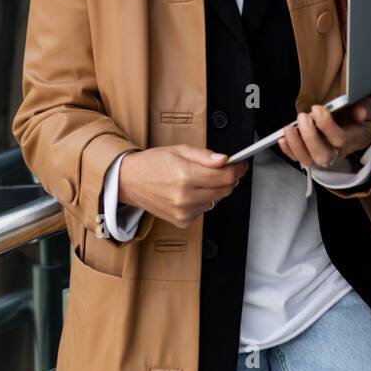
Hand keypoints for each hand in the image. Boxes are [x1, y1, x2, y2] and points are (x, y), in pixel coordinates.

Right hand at [117, 145, 247, 229]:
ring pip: (216, 200)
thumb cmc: (152, 164)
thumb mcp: (179, 150)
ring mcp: (184, 212)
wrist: (129, 181)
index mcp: (185, 176)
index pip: (225, 177)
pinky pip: (204, 209)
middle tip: (224, 169)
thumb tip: (224, 160)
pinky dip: (203, 200)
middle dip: (229, 178)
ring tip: (198, 179)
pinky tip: (191, 191)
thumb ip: (204, 156)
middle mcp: (185, 197)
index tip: (240, 164)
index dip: (237, 169)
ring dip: (215, 189)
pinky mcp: (182, 221)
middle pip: (225, 190)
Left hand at [278, 99, 370, 168]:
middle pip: (322, 155)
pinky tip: (282, 139)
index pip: (339, 139)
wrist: (363, 130)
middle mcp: (338, 152)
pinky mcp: (313, 154)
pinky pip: (299, 158)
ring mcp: (324, 155)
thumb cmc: (362, 118)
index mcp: (353, 139)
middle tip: (303, 117)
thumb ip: (365, 108)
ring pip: (309, 160)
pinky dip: (289, 151)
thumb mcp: (370, 109)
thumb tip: (360, 112)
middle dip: (309, 137)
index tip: (318, 109)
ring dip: (296, 145)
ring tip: (289, 128)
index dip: (326, 125)